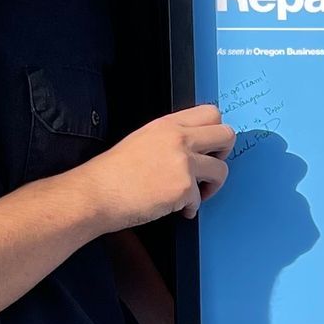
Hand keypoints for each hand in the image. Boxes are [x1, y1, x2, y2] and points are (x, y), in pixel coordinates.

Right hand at [81, 106, 234, 229]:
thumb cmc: (112, 173)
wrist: (96, 193)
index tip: (209, 146)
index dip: (216, 132)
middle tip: (210, 168)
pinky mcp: (183, 188)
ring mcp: (183, 163)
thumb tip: (194, 147)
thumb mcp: (142, 140)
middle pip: (227, 134)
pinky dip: (190, 208)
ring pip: (221, 170)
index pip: (211, 113)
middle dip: (224, 154)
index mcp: (168, 125)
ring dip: (212, 186)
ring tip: (194, 194)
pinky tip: (176, 209)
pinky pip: (200, 200)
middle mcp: (179, 139)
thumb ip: (170, 138)